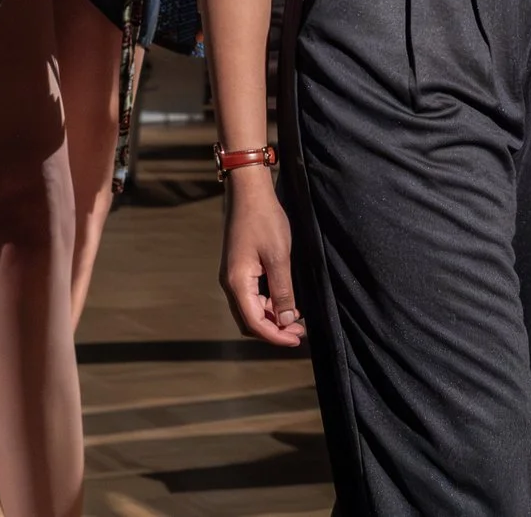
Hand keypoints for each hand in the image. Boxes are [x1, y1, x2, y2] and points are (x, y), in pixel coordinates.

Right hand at [219, 170, 305, 347]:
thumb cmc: (264, 220)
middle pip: (249, 320)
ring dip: (271, 317)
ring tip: (296, 318)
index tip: (297, 339)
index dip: (276, 336)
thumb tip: (287, 321)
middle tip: (299, 332)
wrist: (248, 191)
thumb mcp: (279, 257)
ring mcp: (233, 275)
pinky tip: (285, 300)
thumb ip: (282, 291)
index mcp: (237, 282)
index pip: (254, 323)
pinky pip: (251, 295)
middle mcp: (230, 282)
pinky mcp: (239, 267)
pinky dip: (267, 303)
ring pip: (250, 308)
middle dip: (274, 330)